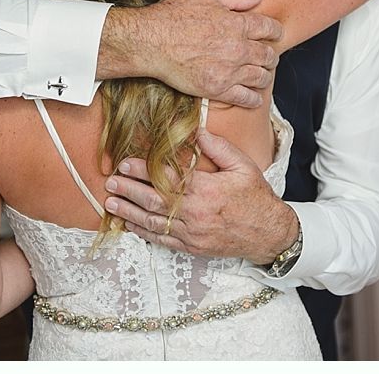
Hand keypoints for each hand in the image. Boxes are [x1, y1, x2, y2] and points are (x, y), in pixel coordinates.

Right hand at [100, 0, 281, 107]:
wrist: (150, 41)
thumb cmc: (174, 14)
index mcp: (238, 24)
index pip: (270, 28)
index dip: (275, 31)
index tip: (274, 34)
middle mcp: (239, 49)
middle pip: (269, 55)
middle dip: (270, 55)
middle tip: (267, 57)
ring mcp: (229, 71)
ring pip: (261, 77)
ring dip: (264, 76)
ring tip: (260, 75)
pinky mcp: (218, 89)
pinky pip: (246, 98)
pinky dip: (254, 98)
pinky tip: (253, 97)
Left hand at [103, 128, 297, 263]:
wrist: (268, 233)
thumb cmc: (256, 197)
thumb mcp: (243, 166)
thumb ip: (218, 147)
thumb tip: (197, 131)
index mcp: (205, 189)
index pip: (166, 177)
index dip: (142, 170)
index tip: (124, 163)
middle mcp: (195, 212)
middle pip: (153, 200)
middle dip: (128, 190)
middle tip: (110, 182)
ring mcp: (192, 232)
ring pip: (153, 221)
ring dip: (129, 212)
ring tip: (111, 204)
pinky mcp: (191, 247)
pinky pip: (162, 240)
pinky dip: (144, 233)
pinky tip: (131, 225)